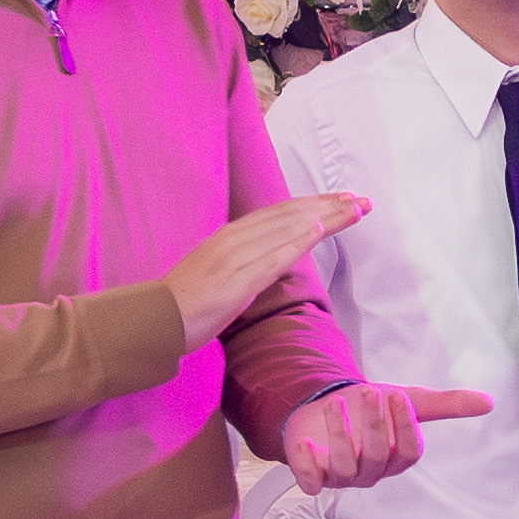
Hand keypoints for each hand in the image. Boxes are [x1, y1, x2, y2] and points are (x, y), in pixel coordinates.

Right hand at [171, 191, 357, 334]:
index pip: (281, 213)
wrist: (155, 320)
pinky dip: (294, 242)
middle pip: (290, 215)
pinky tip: (317, 231)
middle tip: (362, 199)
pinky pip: (270, 259)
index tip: (343, 198)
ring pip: (286, 230)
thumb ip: (249, 263)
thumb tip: (274, 261)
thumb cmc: (189, 303)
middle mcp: (235, 239)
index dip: (314, 204)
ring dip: (324, 217)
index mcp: (232, 236)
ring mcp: (235, 258)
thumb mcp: (223, 273)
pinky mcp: (235, 281)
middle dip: (329, 205)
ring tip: (354, 209)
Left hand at [281, 380, 493, 490]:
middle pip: (377, 456)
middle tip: (372, 392)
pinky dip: (307, 464)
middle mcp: (371, 471)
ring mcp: (341, 475)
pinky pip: (311, 481)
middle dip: (375, 425)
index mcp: (396, 458)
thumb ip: (445, 405)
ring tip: (337, 402)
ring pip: (344, 465)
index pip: (408, 452)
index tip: (398, 397)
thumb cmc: (368, 409)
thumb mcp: (407, 400)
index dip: (405, 427)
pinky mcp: (313, 475)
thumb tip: (488, 402)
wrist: (325, 407)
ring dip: (340, 434)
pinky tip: (306, 440)